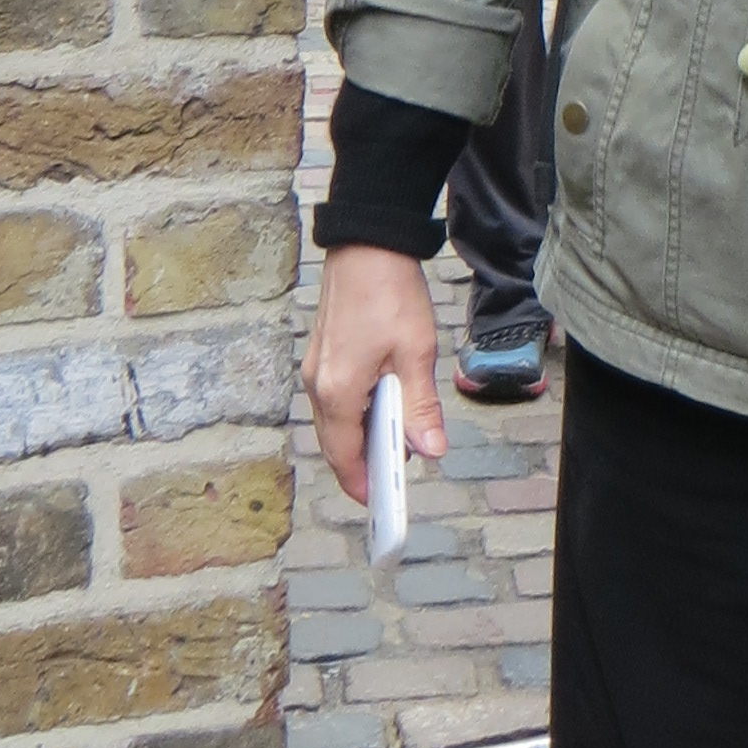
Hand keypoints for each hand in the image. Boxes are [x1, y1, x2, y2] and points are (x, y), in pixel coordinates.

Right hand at [301, 245, 447, 503]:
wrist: (367, 242)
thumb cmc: (390, 291)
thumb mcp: (415, 353)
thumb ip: (420, 407)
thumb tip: (430, 451)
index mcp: (337, 391)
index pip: (344, 457)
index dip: (364, 485)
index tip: (384, 504)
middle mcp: (318, 385)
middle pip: (336, 444)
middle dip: (365, 464)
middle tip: (400, 476)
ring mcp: (316, 369)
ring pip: (335, 423)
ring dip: (362, 437)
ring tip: (400, 441)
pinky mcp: (323, 356)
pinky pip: (335, 400)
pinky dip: (356, 414)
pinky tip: (385, 407)